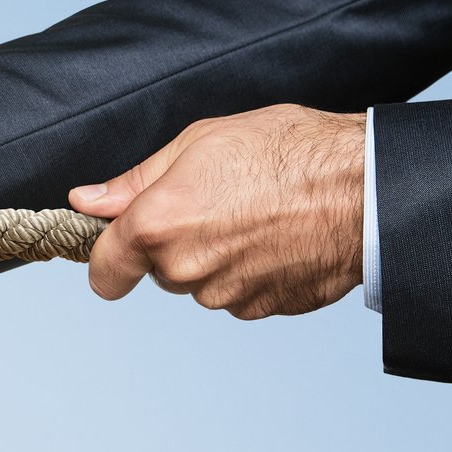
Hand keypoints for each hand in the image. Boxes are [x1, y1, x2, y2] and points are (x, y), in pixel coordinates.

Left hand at [71, 104, 363, 318]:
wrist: (365, 186)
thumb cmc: (285, 151)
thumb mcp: (197, 143)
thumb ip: (134, 181)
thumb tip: (87, 200)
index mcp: (158, 225)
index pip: (105, 271)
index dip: (105, 261)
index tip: (112, 253)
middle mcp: (187, 269)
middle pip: (158, 269)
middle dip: (174, 243)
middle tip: (213, 202)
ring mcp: (229, 295)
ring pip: (200, 283)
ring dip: (214, 258)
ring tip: (253, 215)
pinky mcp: (266, 309)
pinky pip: (239, 294)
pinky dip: (249, 273)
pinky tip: (275, 238)